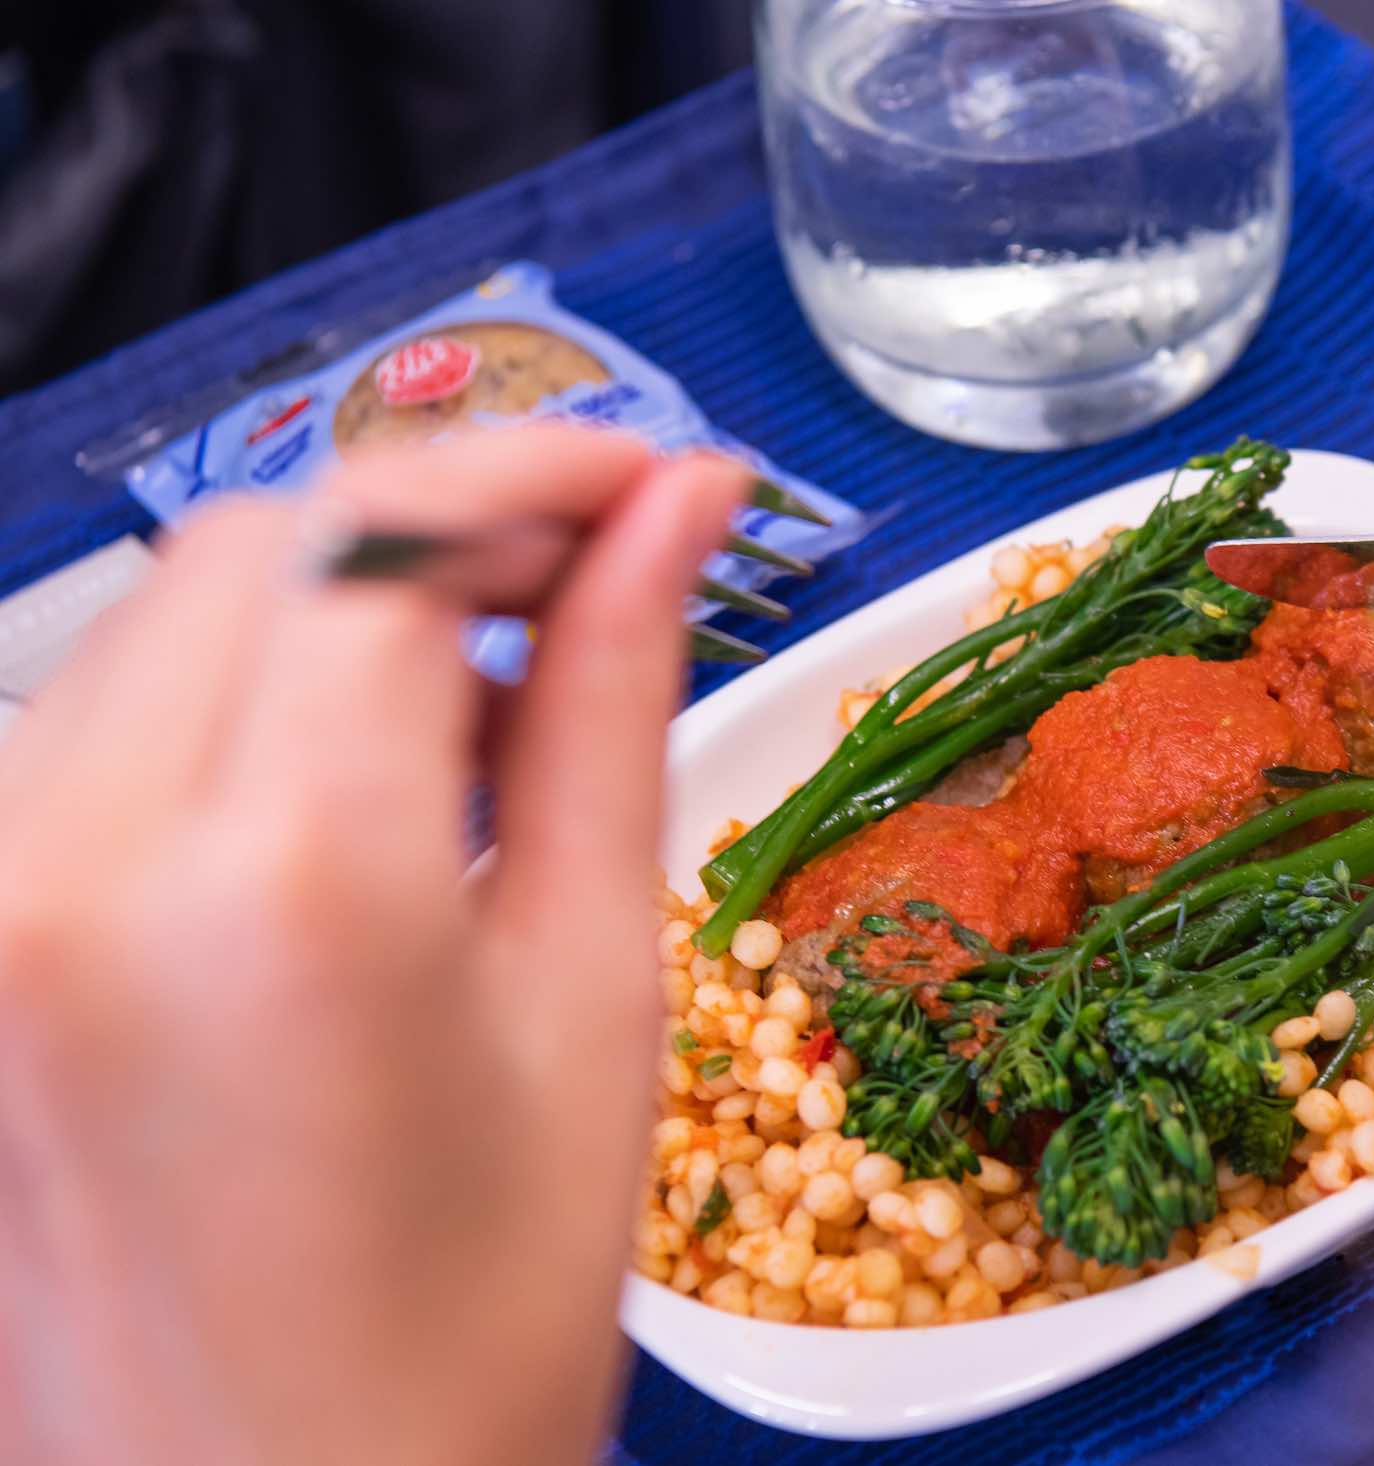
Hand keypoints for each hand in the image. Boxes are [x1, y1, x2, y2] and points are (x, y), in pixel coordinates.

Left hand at [0, 428, 746, 1465]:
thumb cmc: (473, 1324)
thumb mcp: (594, 996)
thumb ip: (615, 708)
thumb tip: (676, 516)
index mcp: (287, 881)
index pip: (389, 530)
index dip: (543, 466)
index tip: (655, 480)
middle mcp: (78, 860)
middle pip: (262, 542)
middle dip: (440, 524)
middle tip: (590, 590)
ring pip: (166, 615)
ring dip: (333, 604)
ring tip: (481, 716)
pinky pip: (92, 720)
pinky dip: (233, 696)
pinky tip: (348, 786)